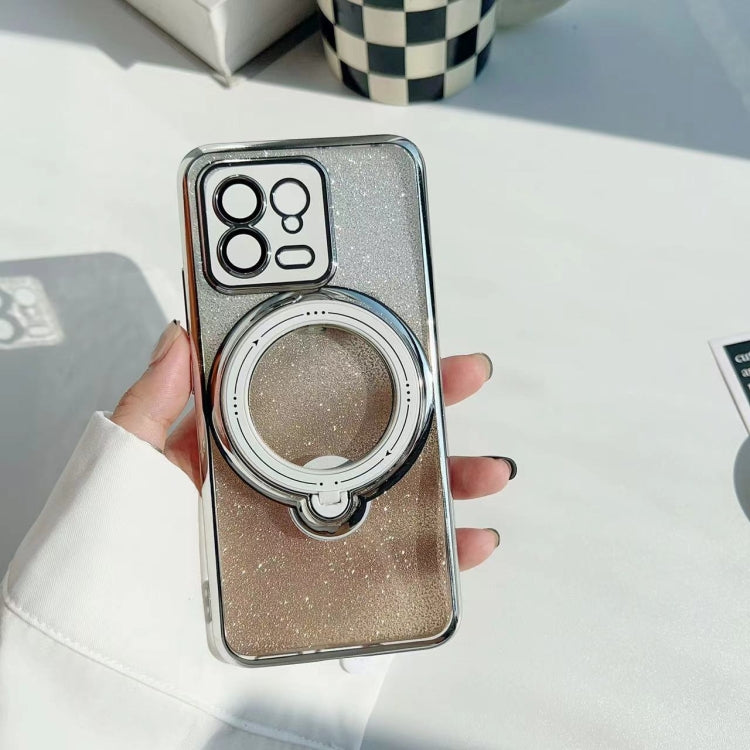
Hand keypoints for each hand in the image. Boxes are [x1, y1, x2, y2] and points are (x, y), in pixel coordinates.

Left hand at [111, 322, 515, 570]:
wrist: (116, 637)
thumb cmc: (117, 549)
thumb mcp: (131, 462)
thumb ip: (152, 402)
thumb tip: (180, 334)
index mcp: (255, 444)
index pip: (324, 391)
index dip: (370, 360)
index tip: (408, 331)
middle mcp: (294, 481)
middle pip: (378, 436)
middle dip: (433, 405)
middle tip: (466, 376)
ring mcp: (315, 529)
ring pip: (399, 495)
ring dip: (453, 478)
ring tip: (486, 468)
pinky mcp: (328, 577)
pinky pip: (396, 563)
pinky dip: (441, 553)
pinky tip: (469, 542)